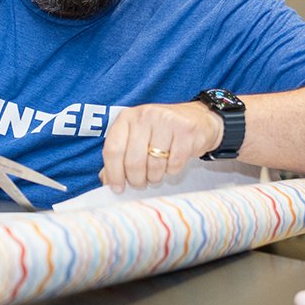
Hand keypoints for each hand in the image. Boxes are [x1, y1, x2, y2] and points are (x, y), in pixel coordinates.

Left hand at [99, 101, 222, 191]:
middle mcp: (144, 116)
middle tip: (140, 184)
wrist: (197, 118)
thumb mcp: (136, 138)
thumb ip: (119, 156)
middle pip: (133, 160)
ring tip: (156, 175)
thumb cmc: (161, 132)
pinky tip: (171, 164)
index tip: (118, 188)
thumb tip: (107, 180)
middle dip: (136, 180)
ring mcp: (166, 121)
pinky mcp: (186, 131)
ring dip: (154, 177)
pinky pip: (174, 164)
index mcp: (126, 117)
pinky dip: (171, 171)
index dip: (114, 173)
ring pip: (154, 164)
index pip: (112, 149)